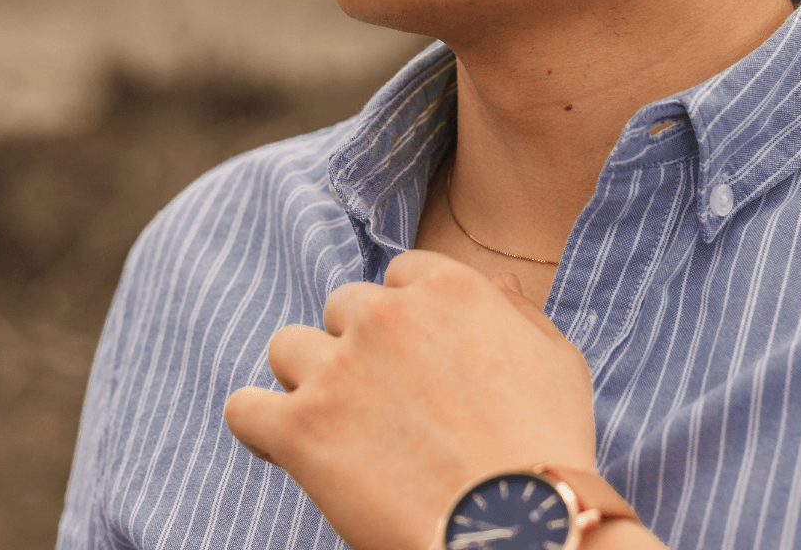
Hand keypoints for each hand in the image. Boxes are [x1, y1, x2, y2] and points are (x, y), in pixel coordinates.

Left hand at [224, 250, 598, 549]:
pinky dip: (258, 425)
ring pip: (288, 348)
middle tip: (383, 403)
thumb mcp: (556, 361)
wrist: (521, 529)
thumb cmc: (549, 447)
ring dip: (307, 378)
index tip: (414, 359)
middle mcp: (385, 314)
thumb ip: (521, 313)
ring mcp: (337, 368)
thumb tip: (501, 285)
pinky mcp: (300, 428)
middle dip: (358, 347)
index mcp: (446, 287)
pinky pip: (244, 407)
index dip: (406, 318)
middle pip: (342, 308)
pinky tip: (282, 445)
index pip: (400, 276)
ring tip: (335, 425)